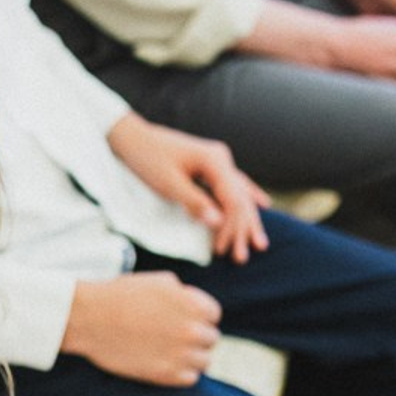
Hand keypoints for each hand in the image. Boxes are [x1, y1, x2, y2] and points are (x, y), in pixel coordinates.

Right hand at [63, 273, 221, 386]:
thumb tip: (195, 306)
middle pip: (210, 339)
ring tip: (169, 350)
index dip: (198, 316)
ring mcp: (181, 355)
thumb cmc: (120, 295)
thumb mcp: (158, 281)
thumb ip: (184, 294)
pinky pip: (190, 378)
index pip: (213, 315)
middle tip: (172, 335)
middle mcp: (192, 330)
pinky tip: (164, 362)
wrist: (89, 318)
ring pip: (204, 361)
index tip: (182, 318)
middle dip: (195, 336)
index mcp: (193, 305)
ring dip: (191, 356)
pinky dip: (181, 372)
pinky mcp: (167, 375)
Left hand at [108, 113, 269, 261]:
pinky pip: (234, 185)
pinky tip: (263, 204)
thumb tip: (218, 223)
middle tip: (241, 258)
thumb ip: (194, 202)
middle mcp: (222, 159)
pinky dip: (247, 197)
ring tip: (260, 245)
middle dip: (242, 230)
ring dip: (246, 220)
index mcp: (214, 161)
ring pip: (239, 194)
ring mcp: (218, 160)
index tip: (222, 250)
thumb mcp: (168, 183)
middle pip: (240, 199)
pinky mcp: (211, 164)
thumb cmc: (147, 159)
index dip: (231, 227)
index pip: (233, 200)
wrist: (132, 137)